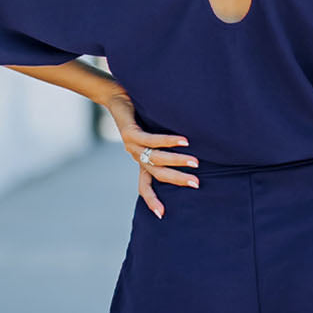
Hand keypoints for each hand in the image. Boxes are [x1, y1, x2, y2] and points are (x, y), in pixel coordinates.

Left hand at [107, 93, 197, 219]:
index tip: (161, 215)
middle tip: (196, 184)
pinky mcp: (130, 133)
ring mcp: (132, 146)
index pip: (145, 186)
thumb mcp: (154, 134)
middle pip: (157, 174)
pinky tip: (183, 141)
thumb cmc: (141, 115)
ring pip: (157, 158)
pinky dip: (169, 141)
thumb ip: (167, 146)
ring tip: (195, 163)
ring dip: (177, 161)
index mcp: (141, 160)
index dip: (152, 200)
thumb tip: (195, 153)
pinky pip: (152, 140)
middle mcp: (137, 156)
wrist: (116, 98)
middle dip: (177, 181)